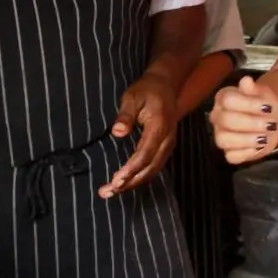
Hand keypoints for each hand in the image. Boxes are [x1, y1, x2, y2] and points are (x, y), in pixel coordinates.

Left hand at [102, 73, 179, 197]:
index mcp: (159, 127)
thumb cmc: (146, 90)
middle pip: (149, 168)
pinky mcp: (165, 148)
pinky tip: (125, 183)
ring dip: (133, 183)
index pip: (145, 154)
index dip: (131, 169)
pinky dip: (140, 177)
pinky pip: (154, 167)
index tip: (116, 180)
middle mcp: (167, 140)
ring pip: (152, 171)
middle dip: (129, 182)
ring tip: (112, 191)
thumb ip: (125, 115)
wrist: (166, 86)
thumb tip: (117, 132)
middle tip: (108, 192)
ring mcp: (168, 145)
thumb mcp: (132, 97)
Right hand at [210, 74, 277, 164]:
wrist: (272, 119)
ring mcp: (221, 135)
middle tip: (271, 124)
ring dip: (247, 139)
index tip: (268, 106)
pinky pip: (231, 156)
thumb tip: (246, 81)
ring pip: (223, 140)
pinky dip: (246, 153)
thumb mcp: (263, 94)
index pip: (228, 100)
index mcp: (224, 98)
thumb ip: (254, 89)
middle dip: (252, 123)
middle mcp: (218, 116)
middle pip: (226, 120)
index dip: (249, 104)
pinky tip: (259, 146)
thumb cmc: (265, 105)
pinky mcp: (229, 152)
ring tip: (265, 137)